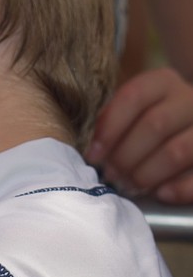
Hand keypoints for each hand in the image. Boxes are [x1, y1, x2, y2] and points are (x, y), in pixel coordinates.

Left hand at [86, 67, 192, 203]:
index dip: (110, 128)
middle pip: (156, 125)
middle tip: (110, 175)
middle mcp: (191, 99)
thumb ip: (112, 123)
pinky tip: (161, 194)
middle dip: (126, 156)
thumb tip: (94, 153)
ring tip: (129, 186)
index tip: (93, 155)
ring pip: (178, 151)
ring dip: (147, 173)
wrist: (186, 126)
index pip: (134, 97)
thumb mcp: (130, 113)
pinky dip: (180, 188)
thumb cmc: (146, 123)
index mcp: (162, 83)